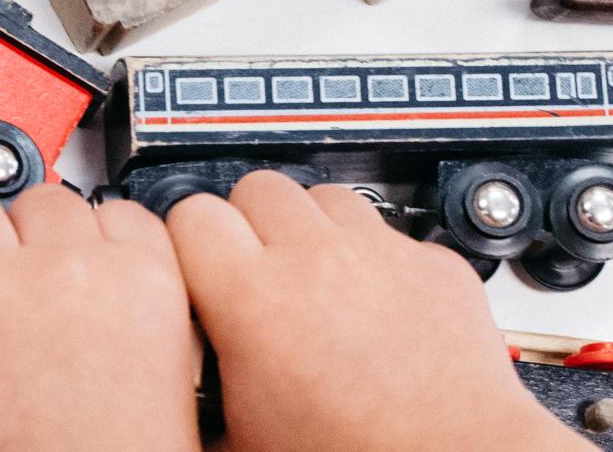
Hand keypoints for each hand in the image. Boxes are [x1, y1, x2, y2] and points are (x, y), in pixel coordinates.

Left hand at [0, 185, 201, 450]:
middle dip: (14, 234)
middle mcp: (72, 273)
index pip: (112, 213)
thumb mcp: (165, 375)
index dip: (82, 234)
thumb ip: (131, 322)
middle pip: (34, 199)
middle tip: (2, 277)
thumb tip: (95, 314)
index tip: (67, 254)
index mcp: (144, 284)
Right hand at [166, 171, 596, 450]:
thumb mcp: (243, 436)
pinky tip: (373, 304)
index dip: (186, 240)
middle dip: (248, 223)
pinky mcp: (433, 264)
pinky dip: (375, 259)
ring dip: (312, 229)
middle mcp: (319, 261)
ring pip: (326, 196)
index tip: (192, 262)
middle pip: (257, 187)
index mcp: (255, 299)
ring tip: (314, 278)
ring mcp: (381, 255)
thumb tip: (179, 388)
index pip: (191, 213)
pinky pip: (391, 234)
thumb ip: (203, 388)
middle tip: (253, 268)